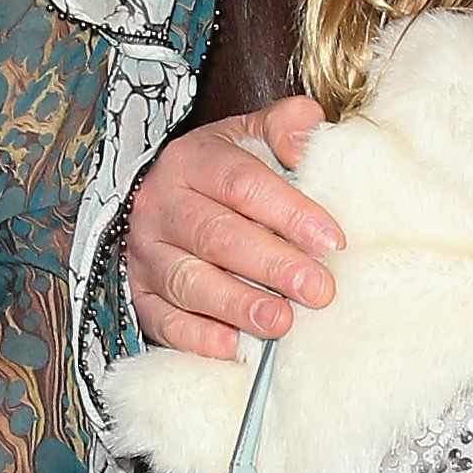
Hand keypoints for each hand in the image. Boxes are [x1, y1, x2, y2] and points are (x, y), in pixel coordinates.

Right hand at [125, 99, 339, 355]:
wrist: (166, 198)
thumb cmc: (224, 173)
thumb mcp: (251, 136)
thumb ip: (286, 125)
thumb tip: (308, 134)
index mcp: (192, 161)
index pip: (242, 183)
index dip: (289, 212)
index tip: (332, 240)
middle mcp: (161, 205)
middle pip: (217, 236)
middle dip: (271, 265)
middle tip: (318, 289)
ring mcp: (146, 253)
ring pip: (189, 281)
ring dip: (237, 305)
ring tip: (281, 322)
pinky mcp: (140, 294)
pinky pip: (163, 320)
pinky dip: (198, 337)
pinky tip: (234, 346)